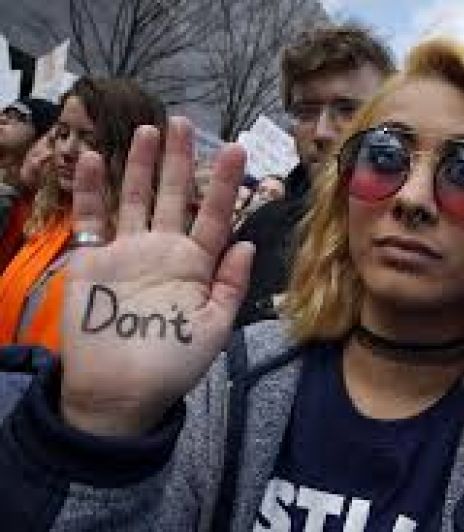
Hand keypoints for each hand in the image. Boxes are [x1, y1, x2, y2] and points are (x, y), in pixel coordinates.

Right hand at [61, 118, 252, 436]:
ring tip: (148, 129)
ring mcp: (128, 252)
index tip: (237, 149)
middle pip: (173, 196)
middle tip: (182, 123)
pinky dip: (91, 190)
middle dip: (179, 160)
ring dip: (140, 165)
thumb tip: (248, 242)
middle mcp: (164, 251)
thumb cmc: (173, 365)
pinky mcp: (92, 260)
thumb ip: (230, 285)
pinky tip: (96, 159)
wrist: (119, 392)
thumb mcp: (214, 328)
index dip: (224, 184)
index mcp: (197, 266)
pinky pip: (91, 219)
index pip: (214, 216)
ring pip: (134, 199)